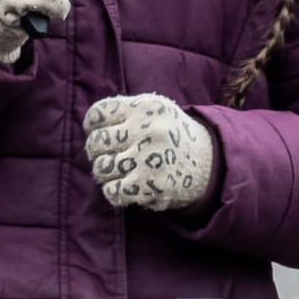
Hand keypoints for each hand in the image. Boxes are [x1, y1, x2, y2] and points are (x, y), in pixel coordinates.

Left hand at [84, 93, 213, 211]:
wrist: (208, 162)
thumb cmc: (172, 134)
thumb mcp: (155, 110)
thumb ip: (124, 112)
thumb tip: (89, 128)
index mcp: (145, 107)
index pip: (98, 114)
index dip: (92, 126)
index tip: (98, 133)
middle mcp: (147, 130)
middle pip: (96, 143)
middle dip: (96, 152)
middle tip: (108, 155)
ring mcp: (148, 159)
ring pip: (101, 168)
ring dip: (105, 173)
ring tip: (117, 171)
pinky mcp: (150, 185)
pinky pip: (112, 191)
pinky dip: (113, 191)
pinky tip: (123, 187)